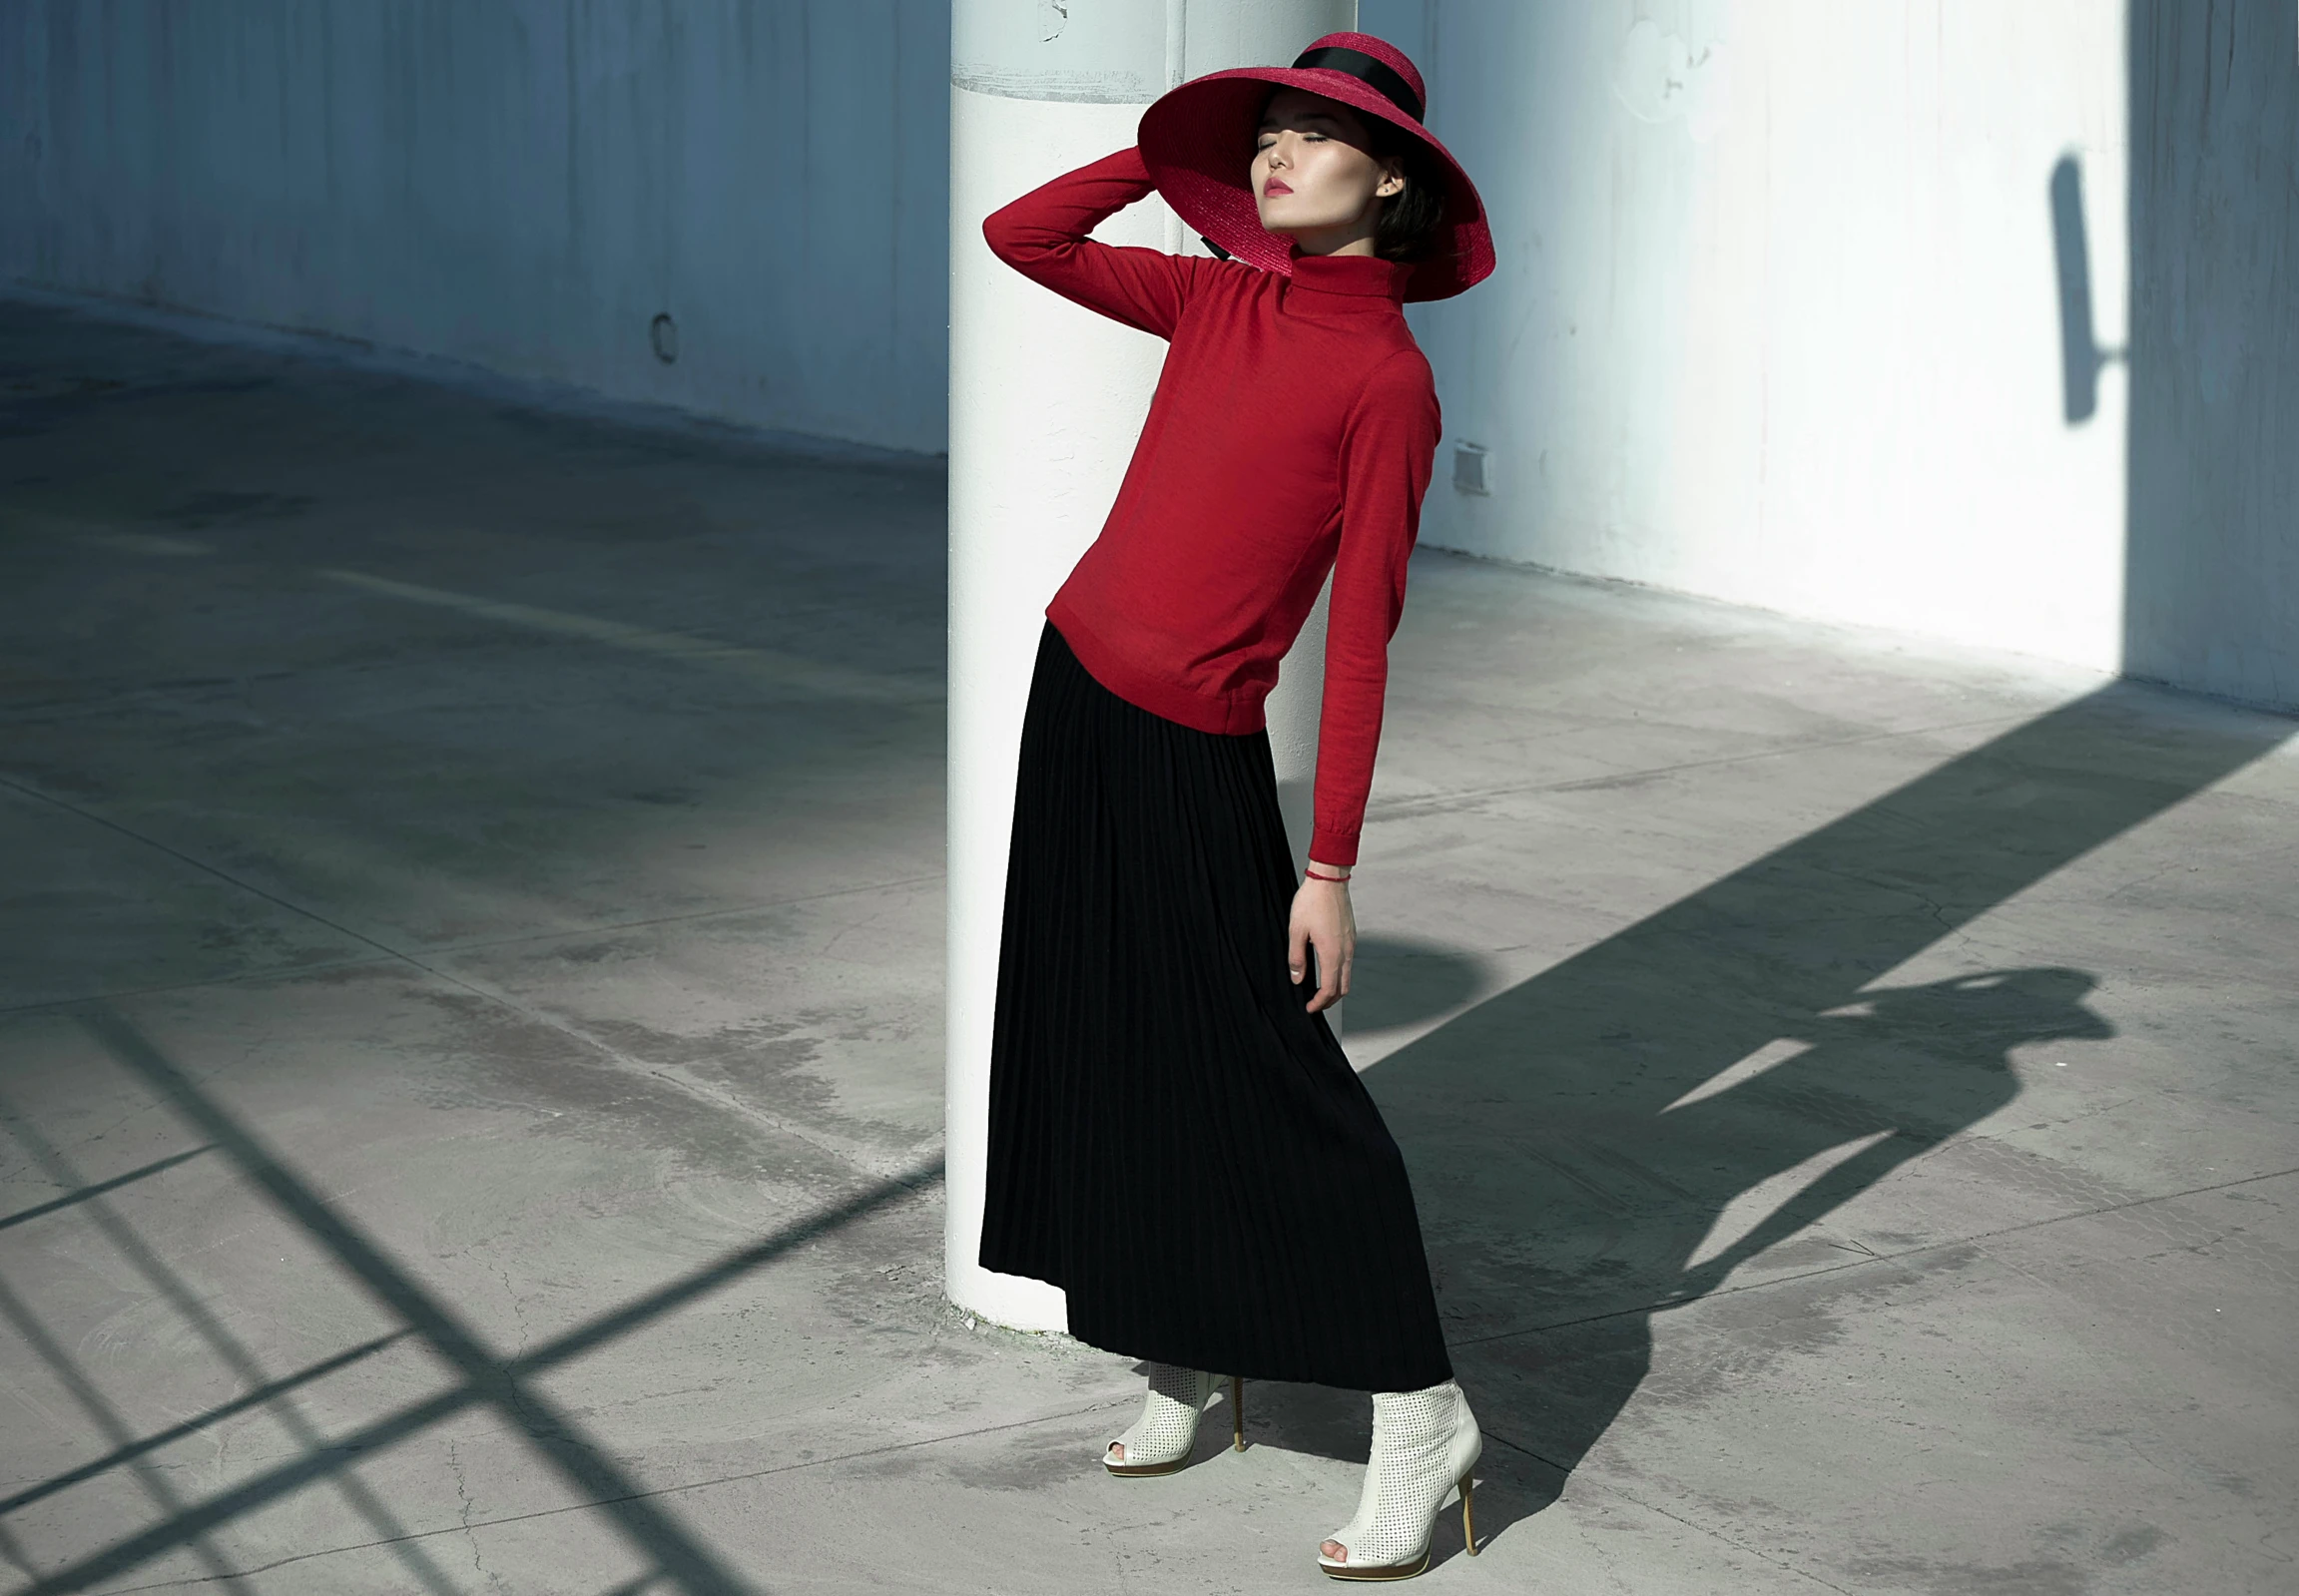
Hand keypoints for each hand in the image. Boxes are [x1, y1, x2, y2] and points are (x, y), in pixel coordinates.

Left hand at [1287, 865, 1354, 1013]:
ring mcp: (1351, 944)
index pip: (1329, 989)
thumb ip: (1296, 958)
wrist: (1329, 880)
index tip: (1309, 1007)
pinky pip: (1348, 963)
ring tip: (1319, 990)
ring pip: (1347, 976)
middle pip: (1343, 988)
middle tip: (1315, 1004)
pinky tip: (1326, 969)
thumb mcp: (1296, 931)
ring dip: (1335, 988)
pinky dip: (1339, 973)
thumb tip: (1297, 979)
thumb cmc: (1311, 902)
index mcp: (1332, 953)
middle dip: (1329, 1001)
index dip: (1319, 1003)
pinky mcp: (1351, 936)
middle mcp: (1346, 952)